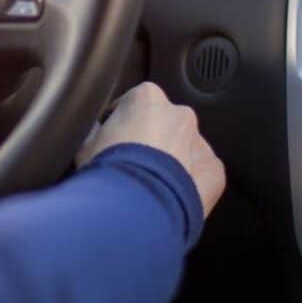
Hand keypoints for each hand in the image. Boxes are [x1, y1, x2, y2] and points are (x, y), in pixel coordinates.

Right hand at [77, 82, 225, 216]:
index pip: (132, 104)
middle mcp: (179, 113)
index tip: (112, 143)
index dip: (120, 124)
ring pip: (185, 148)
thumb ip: (97, 132)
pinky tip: (171, 198)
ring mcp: (200, 142)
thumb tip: (98, 135)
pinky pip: (201, 174)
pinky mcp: (214, 171)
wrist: (136, 206)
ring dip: (172, 161)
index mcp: (148, 97)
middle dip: (152, 141)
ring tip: (152, 186)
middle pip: (164, 124)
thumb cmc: (108, 169)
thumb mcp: (87, 144)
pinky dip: (189, 183)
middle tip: (134, 166)